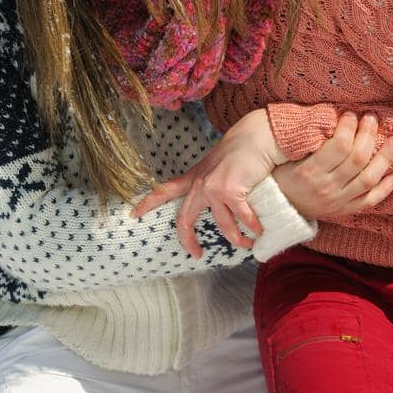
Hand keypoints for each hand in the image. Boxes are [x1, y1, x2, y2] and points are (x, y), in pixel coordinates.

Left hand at [133, 107, 285, 256]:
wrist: (256, 138)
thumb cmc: (240, 153)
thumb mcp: (217, 167)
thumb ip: (211, 184)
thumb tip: (216, 204)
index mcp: (194, 178)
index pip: (164, 191)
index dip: (147, 204)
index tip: (133, 214)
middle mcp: (199, 184)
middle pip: (184, 218)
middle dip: (188, 240)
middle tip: (196, 254)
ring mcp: (213, 187)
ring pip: (222, 224)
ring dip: (236, 238)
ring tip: (245, 244)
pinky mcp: (230, 191)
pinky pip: (242, 218)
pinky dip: (252, 227)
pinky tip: (259, 231)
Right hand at [273, 112, 392, 218]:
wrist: (278, 208)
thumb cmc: (281, 175)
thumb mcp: (286, 156)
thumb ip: (308, 141)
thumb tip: (332, 117)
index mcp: (310, 171)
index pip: (339, 146)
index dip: (349, 127)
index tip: (351, 114)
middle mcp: (327, 187)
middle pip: (357, 159)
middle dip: (369, 135)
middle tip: (373, 118)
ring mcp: (339, 201)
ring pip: (369, 179)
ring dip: (386, 158)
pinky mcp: (346, 210)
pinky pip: (371, 200)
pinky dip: (386, 188)